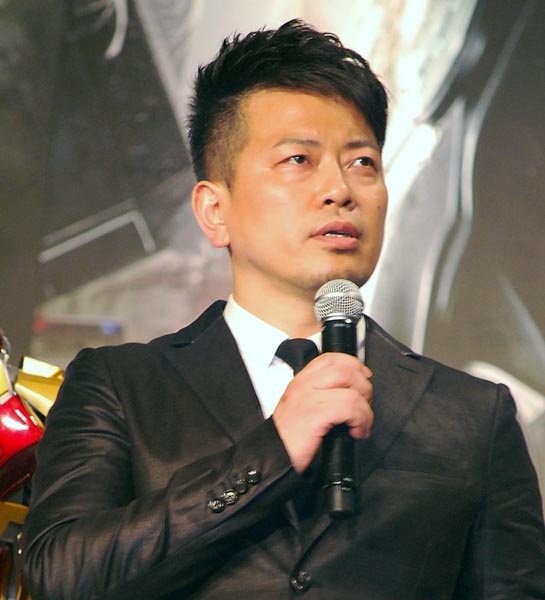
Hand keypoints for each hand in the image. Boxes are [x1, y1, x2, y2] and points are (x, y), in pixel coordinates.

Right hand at [272, 353, 372, 472]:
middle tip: (364, 407)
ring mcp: (310, 397)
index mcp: (301, 381)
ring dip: (365, 410)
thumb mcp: (300, 408)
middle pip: (346, 370)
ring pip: (352, 389)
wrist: (272, 455)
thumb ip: (318, 396)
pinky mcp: (316, 413)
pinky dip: (360, 420)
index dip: (353, 365)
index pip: (331, 359)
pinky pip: (350, 407)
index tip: (364, 378)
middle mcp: (305, 385)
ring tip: (361, 425)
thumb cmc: (287, 438)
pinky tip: (356, 432)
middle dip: (364, 387)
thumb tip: (348, 395)